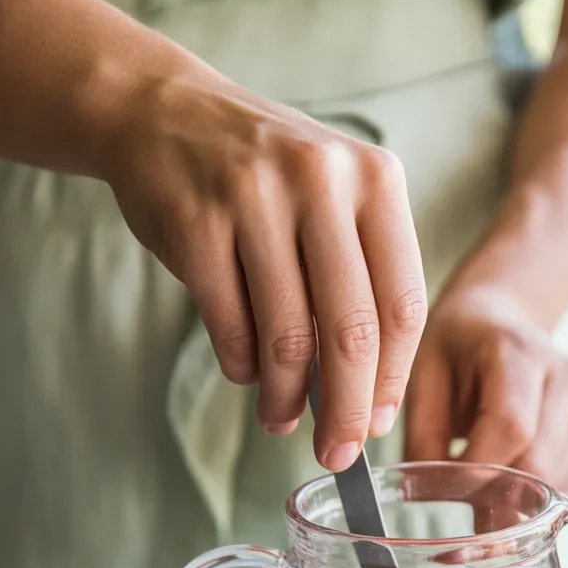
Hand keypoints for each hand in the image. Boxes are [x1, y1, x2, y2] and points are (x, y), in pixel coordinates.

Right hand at [104, 66, 426, 470]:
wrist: (165, 113)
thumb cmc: (266, 181)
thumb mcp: (334, 205)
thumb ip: (361, 284)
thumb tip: (367, 401)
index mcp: (376, 181)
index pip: (402, 305)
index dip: (391, 380)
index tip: (377, 425)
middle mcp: (322, 180)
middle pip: (352, 332)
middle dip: (345, 411)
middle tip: (338, 455)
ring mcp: (255, 197)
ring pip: (287, 337)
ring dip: (284, 399)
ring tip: (280, 421)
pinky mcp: (196, 222)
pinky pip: (231, 326)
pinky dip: (242, 367)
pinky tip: (246, 374)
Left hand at [405, 287, 567, 496]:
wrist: (499, 321)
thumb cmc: (457, 349)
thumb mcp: (424, 378)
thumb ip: (423, 435)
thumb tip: (425, 493)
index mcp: (517, 351)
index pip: (511, 424)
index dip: (481, 468)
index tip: (451, 490)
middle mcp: (562, 375)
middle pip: (541, 460)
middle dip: (501, 497)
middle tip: (468, 517)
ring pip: (559, 479)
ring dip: (521, 504)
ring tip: (487, 507)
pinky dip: (539, 500)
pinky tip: (513, 494)